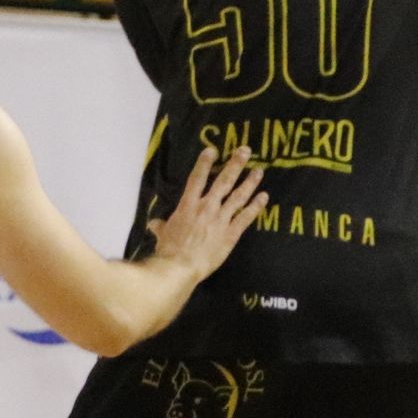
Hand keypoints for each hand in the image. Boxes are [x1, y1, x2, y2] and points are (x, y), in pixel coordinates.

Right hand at [146, 146, 267, 282]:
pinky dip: (256, 206)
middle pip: (223, 182)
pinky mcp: (230, 234)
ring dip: (249, 183)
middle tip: (245, 151)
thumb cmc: (169, 250)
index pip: (197, 179)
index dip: (205, 163)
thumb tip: (154, 224)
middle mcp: (207, 207)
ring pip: (238, 197)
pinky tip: (264, 197)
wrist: (180, 267)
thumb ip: (161, 226)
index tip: (213, 150)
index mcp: (188, 205)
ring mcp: (220, 220)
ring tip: (259, 171)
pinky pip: (246, 217)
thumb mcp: (163, 235)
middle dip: (235, 165)